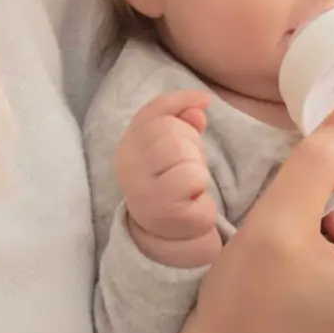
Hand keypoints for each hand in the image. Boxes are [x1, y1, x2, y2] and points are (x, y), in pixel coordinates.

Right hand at [115, 89, 220, 265]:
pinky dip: (202, 188)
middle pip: (171, 131)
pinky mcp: (162, 211)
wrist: (167, 231)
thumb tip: (200, 107)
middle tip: (189, 166)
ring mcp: (142, 190)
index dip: (182, 101)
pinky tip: (193, 202)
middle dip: (191, 144)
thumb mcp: (171, 146)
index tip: (206, 101)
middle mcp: (127, 166)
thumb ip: (182, 120)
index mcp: (128, 146)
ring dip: (197, 167)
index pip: (153, 112)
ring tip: (190, 184)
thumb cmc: (171, 179)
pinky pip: (195, 179)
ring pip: (183, 153)